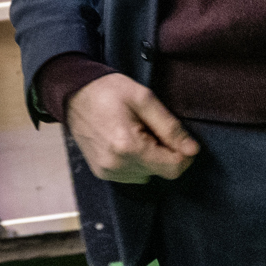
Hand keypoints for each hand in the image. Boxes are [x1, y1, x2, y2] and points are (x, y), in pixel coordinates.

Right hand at [64, 73, 199, 183]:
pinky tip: (125, 142)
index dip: (184, 154)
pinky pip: (132, 175)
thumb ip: (170, 126)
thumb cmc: (107, 90)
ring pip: (147, 175)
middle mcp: (116, 165)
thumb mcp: (143, 98)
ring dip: (149, 158)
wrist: (72, 93)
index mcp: (129, 147)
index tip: (179, 137)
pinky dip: (136, 162)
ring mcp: (107, 172)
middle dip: (163, 152)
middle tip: (150, 127)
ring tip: (135, 133)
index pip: (173, 168)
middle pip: (160, 172)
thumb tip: (193, 150)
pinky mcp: (101, 173)